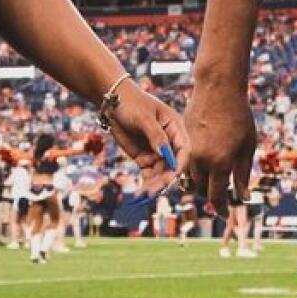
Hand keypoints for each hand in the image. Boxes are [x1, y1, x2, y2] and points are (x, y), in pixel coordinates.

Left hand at [103, 77, 187, 193]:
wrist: (112, 103)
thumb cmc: (131, 103)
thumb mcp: (143, 118)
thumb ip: (155, 135)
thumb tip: (165, 154)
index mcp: (175, 128)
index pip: (184, 149)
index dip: (180, 163)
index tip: (172, 175)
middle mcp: (169, 142)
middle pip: (173, 165)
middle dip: (165, 178)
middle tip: (154, 189)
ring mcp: (157, 152)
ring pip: (161, 173)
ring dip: (155, 184)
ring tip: (145, 194)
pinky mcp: (145, 158)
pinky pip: (149, 174)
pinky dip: (146, 184)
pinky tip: (141, 193)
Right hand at [184, 71, 257, 210]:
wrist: (218, 89)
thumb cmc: (239, 116)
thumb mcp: (247, 146)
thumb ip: (243, 174)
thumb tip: (242, 197)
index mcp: (220, 163)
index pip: (216, 196)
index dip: (220, 208)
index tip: (223, 214)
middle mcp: (201, 160)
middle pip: (201, 190)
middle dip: (210, 195)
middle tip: (221, 194)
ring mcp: (189, 150)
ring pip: (191, 177)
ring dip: (201, 181)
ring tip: (213, 176)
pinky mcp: (182, 141)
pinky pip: (186, 161)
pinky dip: (194, 166)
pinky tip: (205, 158)